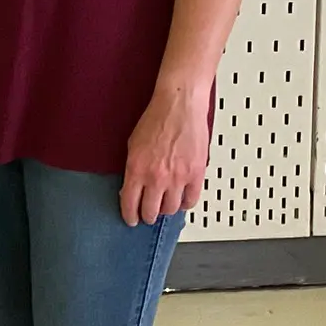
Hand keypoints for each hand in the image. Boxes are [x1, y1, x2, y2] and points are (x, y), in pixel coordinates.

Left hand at [122, 83, 211, 225]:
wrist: (179, 106)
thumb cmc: (156, 120)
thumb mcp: (132, 144)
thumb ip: (133, 168)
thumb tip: (132, 187)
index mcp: (137, 169)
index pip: (130, 204)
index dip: (130, 216)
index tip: (132, 219)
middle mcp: (156, 177)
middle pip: (151, 212)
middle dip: (148, 216)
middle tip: (148, 215)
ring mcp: (178, 178)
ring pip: (171, 209)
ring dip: (166, 209)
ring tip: (164, 205)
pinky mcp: (196, 175)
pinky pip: (190, 201)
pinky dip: (185, 204)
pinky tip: (181, 199)